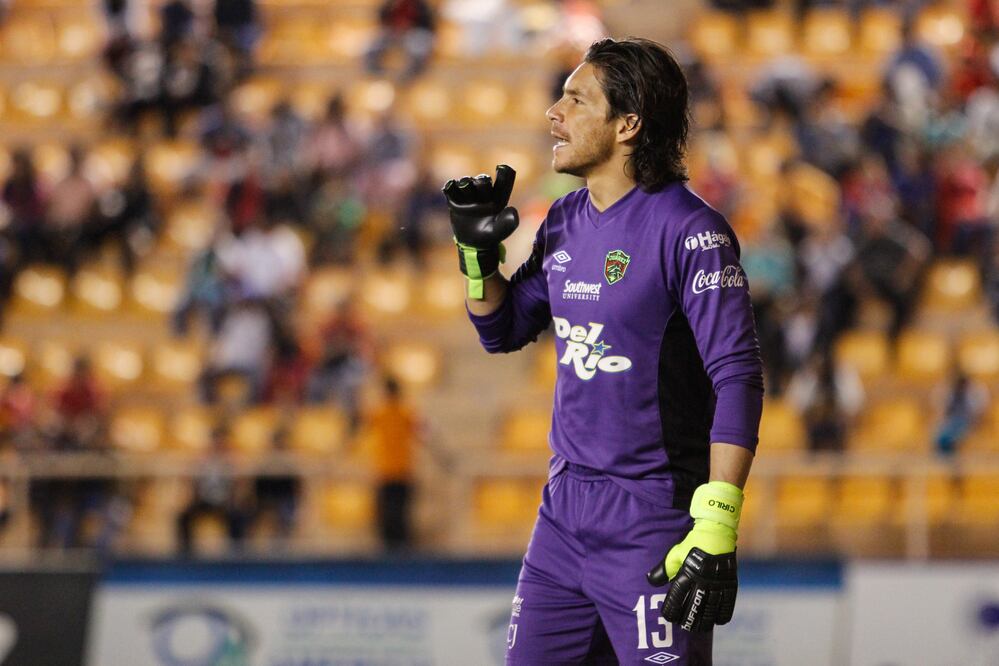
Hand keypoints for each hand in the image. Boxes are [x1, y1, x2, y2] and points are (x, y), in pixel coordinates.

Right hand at [442, 164, 518, 248]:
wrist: (471, 242)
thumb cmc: (488, 236)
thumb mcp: (499, 232)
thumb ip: (508, 223)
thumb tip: (512, 209)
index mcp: (498, 198)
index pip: (504, 181)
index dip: (505, 173)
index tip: (502, 168)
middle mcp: (484, 193)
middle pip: (483, 179)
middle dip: (481, 181)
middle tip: (481, 185)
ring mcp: (469, 194)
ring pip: (466, 181)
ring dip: (465, 185)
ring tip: (465, 196)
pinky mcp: (455, 197)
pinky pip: (451, 186)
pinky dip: (450, 187)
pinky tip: (450, 192)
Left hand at [647, 481, 742, 631]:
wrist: (716, 530)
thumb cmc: (692, 542)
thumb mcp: (674, 553)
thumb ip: (663, 569)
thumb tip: (650, 581)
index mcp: (688, 572)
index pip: (677, 596)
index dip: (671, 609)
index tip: (668, 617)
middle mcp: (703, 579)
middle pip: (695, 606)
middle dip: (689, 619)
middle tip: (684, 628)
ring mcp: (718, 581)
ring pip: (712, 607)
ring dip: (705, 620)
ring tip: (699, 628)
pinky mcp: (730, 580)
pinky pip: (728, 601)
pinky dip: (723, 613)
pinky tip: (719, 621)